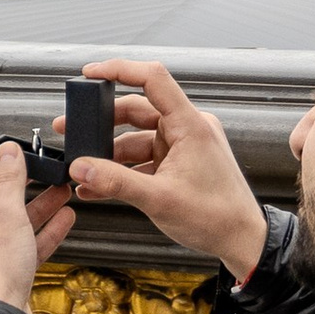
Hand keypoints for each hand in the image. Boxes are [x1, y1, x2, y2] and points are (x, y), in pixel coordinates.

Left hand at [0, 141, 77, 312]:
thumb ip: (10, 182)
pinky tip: (62, 221)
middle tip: (36, 171)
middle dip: (16, 185)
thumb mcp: (7, 217)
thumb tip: (7, 152)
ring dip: (34, 208)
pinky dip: (39, 233)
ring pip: (7, 225)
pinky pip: (18, 247)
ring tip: (60, 193)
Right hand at [62, 58, 269, 281]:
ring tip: (83, 169)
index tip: (88, 74)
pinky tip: (99, 185)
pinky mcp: (180, 162)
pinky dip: (122, 168)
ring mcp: (184, 146)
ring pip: (136, 137)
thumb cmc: (218, 219)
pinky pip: (144, 157)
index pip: (152, 79)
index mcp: (190, 125)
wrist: (244, 244)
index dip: (118, 70)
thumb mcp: (159, 200)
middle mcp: (188, 129)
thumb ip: (115, 181)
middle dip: (100, 121)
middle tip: (70, 128)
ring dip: (108, 153)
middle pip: (135, 109)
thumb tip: (79, 167)